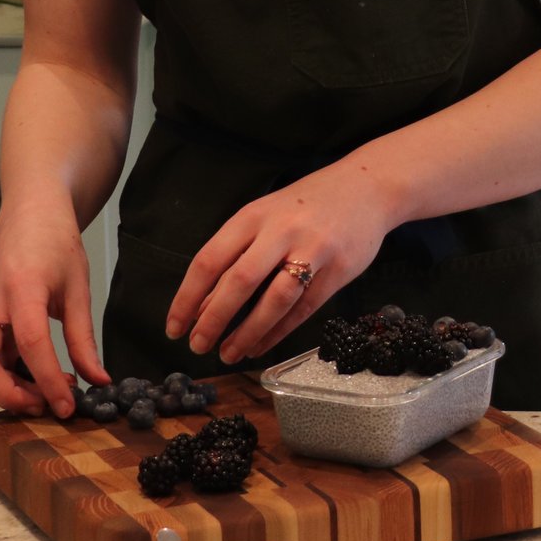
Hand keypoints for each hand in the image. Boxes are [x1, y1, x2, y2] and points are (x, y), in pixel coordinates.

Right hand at [0, 198, 111, 417]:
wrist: (30, 216)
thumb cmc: (56, 245)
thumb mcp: (79, 288)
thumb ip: (84, 338)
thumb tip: (99, 381)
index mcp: (23, 287)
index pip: (32, 343)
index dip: (48, 380)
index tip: (67, 406)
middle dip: (6, 393)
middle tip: (44, 407)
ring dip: (5, 388)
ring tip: (46, 394)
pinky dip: (6, 375)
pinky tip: (36, 379)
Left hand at [165, 169, 397, 363]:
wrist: (366, 187)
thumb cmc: (306, 206)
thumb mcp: (264, 218)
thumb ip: (234, 256)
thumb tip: (202, 305)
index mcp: (254, 216)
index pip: (210, 260)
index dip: (188, 298)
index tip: (174, 326)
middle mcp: (281, 231)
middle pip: (239, 281)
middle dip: (214, 319)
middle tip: (197, 346)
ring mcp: (313, 250)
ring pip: (274, 300)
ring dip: (247, 332)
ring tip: (228, 353)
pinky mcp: (337, 271)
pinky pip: (303, 309)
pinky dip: (277, 332)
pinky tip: (259, 346)